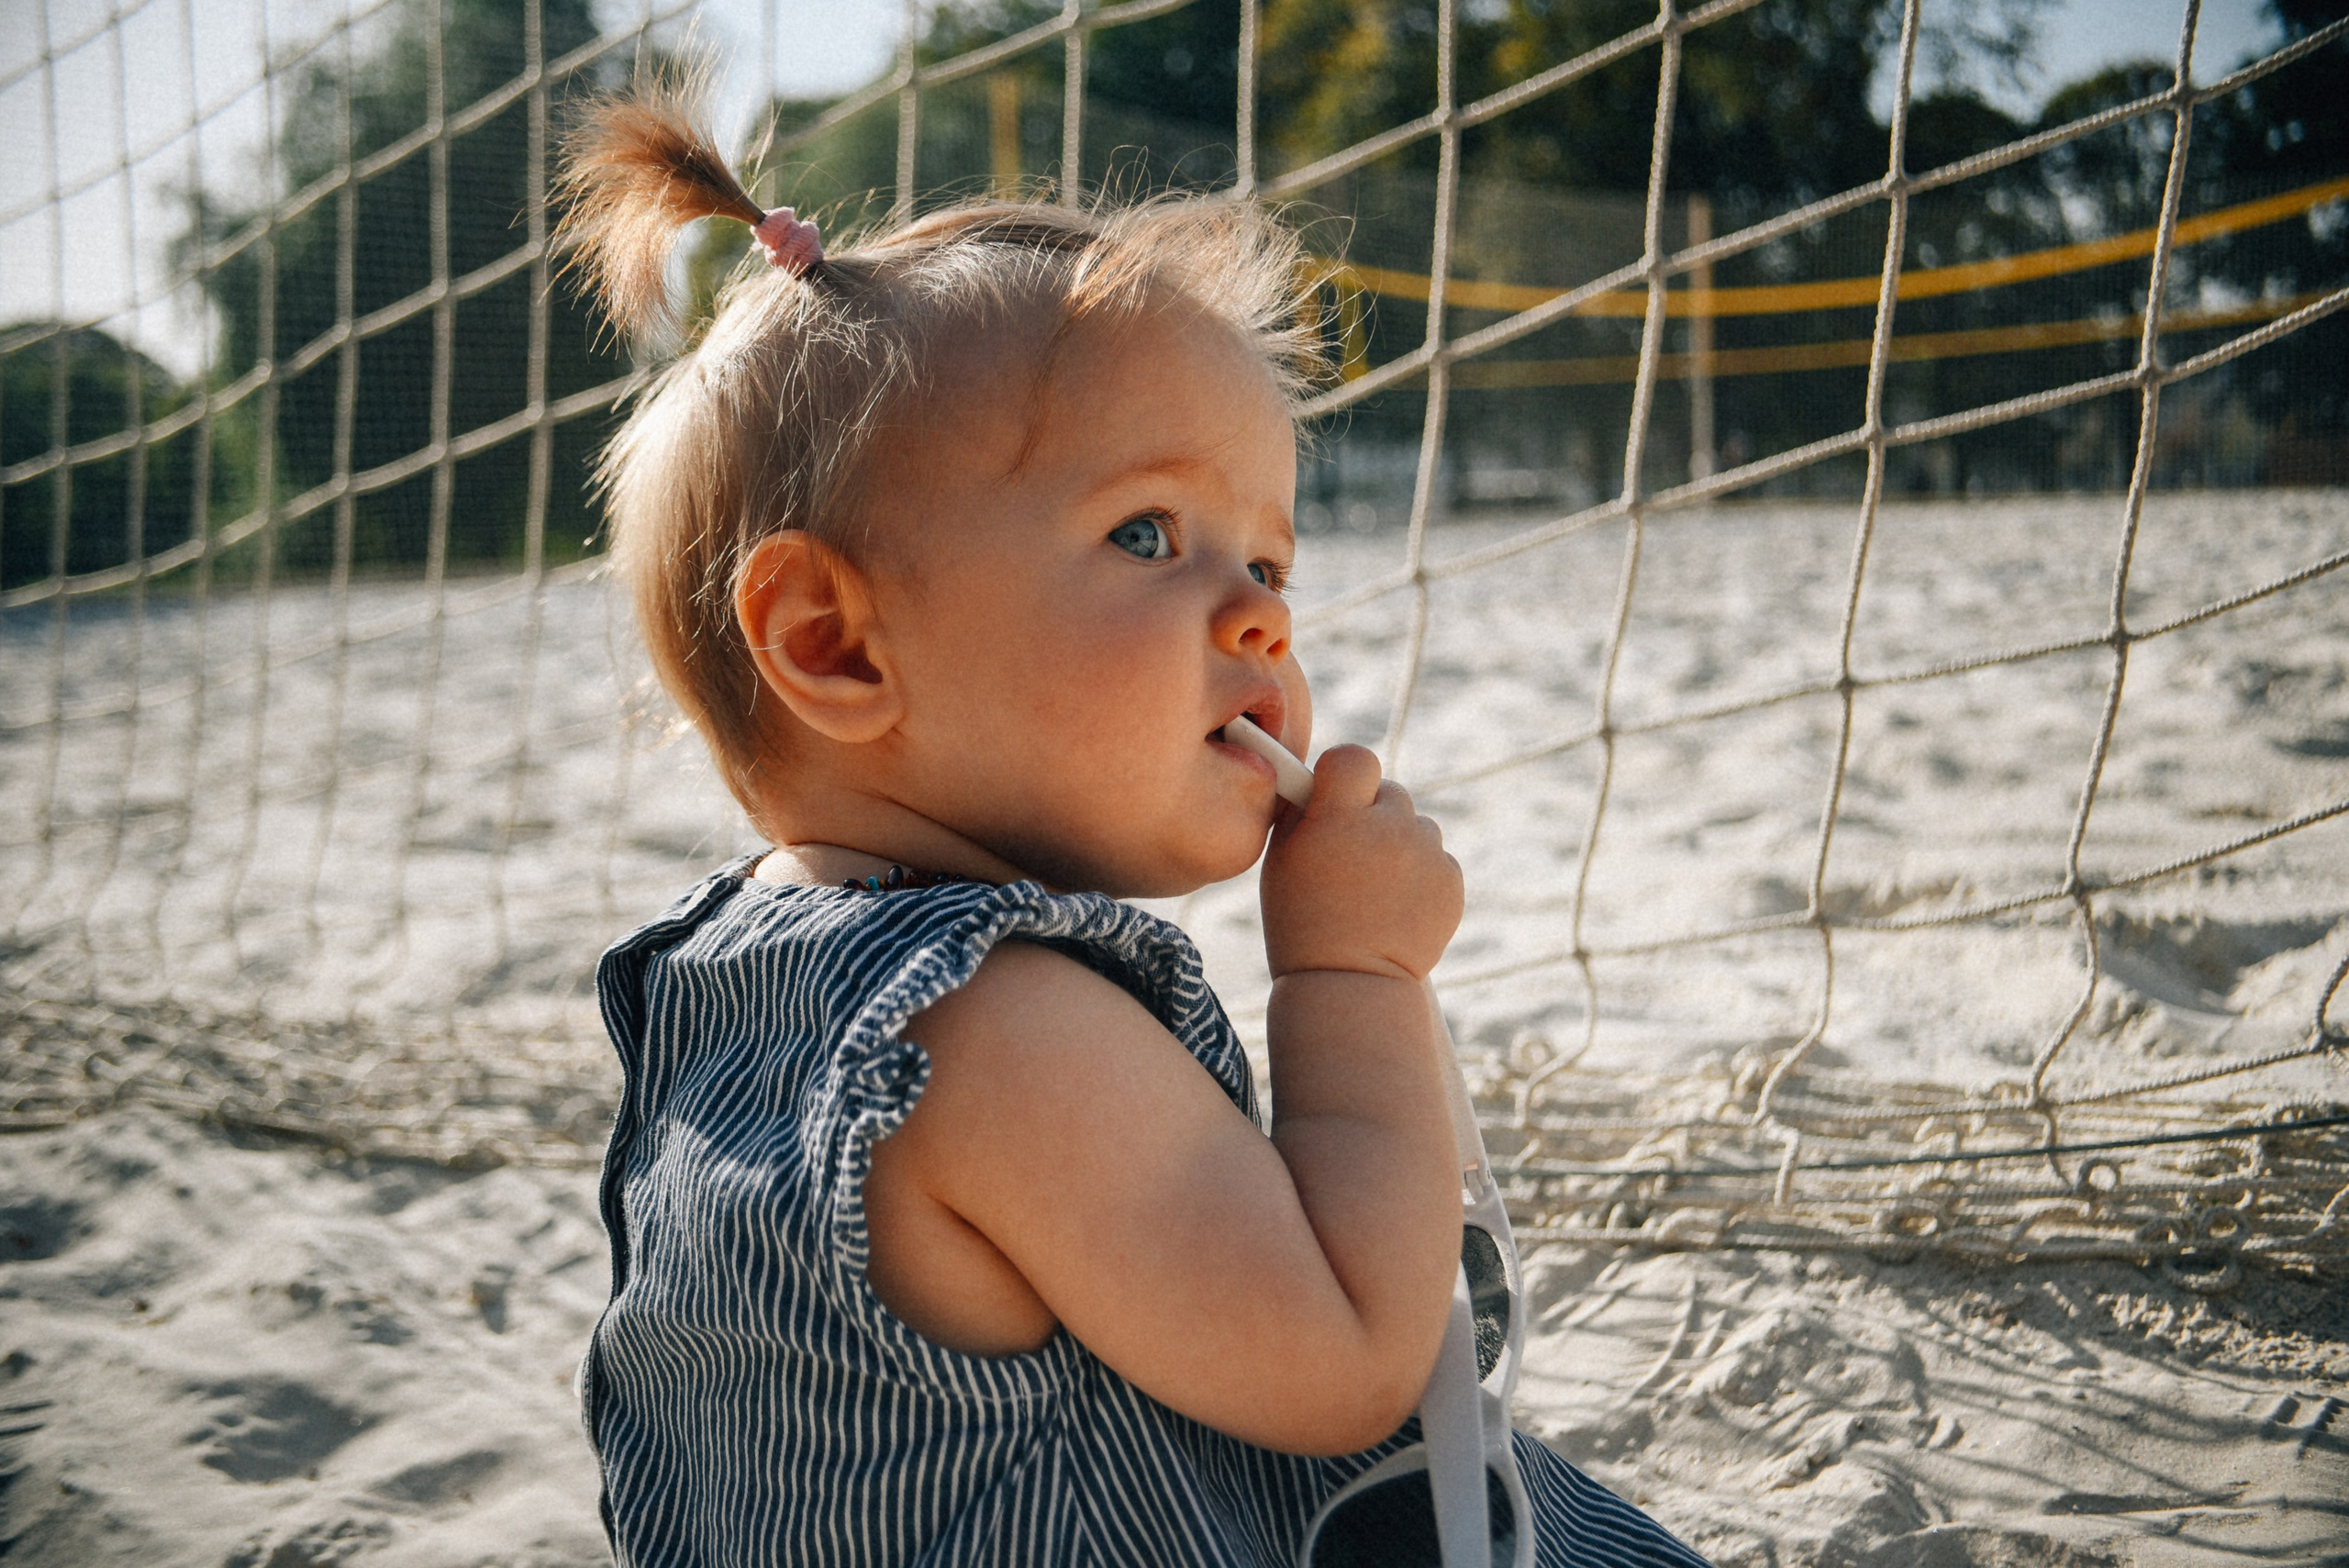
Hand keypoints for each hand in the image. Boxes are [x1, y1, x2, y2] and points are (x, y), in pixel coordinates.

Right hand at [1259, 745, 1462, 981]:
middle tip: (1354, 856)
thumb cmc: (1302, 920)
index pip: (1355, 757)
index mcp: (1338, 818)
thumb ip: (1305, 809)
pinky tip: (1396, 908)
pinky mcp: (1451, 881)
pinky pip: (1436, 859)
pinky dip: (1421, 876)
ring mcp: (1426, 855)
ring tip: (1375, 891)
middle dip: (1374, 814)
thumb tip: (1324, 777)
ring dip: (1400, 846)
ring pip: (1417, 827)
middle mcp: (1388, 829)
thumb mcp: (1282, 858)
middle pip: (1391, 792)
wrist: (1349, 985)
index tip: (1338, 795)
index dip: (1346, 772)